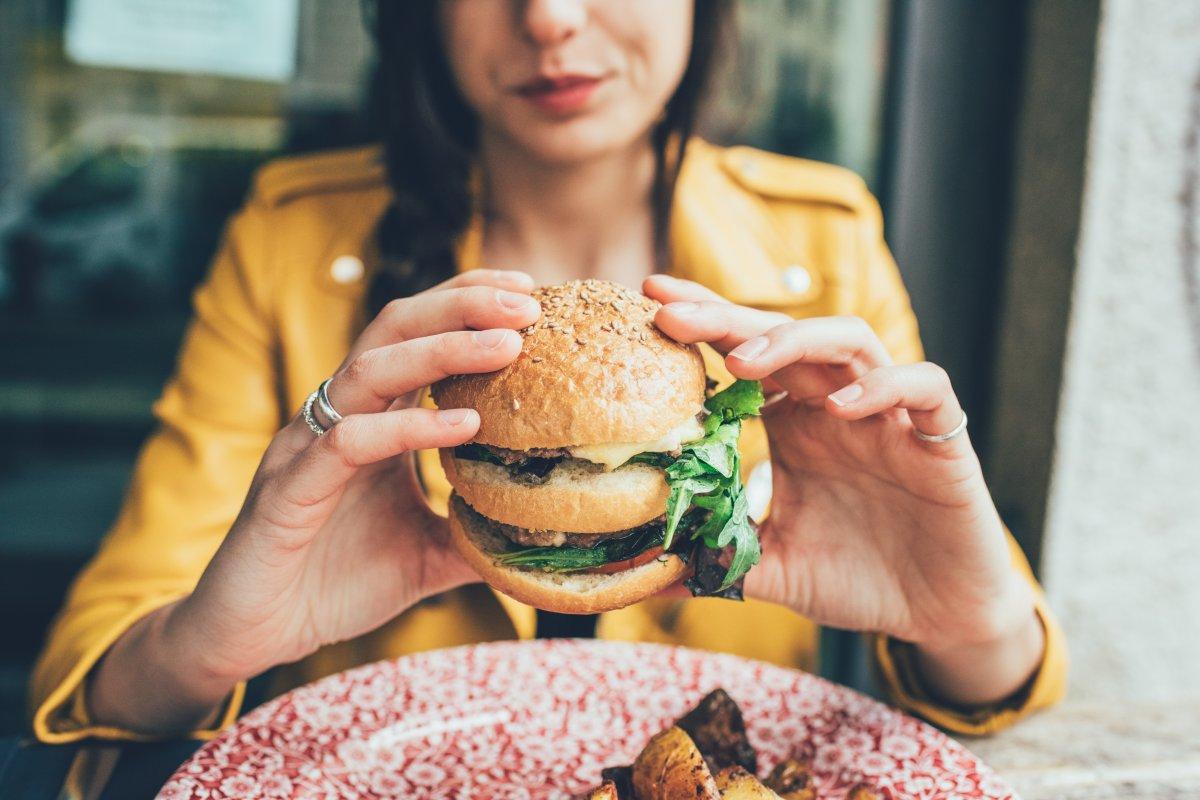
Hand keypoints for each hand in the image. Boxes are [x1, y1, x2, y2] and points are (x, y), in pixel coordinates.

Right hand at [90, 270, 539, 731]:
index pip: (418, 334)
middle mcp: (337, 416)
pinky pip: (350, 443)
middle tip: (528, 301)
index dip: (468, 304)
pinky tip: (464, 425)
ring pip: (372, 369)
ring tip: (509, 345)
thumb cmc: (335, 583)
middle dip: (463, 304)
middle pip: (396, 327)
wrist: (255, 636)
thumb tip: (546, 536)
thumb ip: (477, 534)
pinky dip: (408, 428)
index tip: (531, 295)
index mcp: (370, 417)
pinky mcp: (288, 490)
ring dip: (444, 348)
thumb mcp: (426, 555)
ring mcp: (309, 446)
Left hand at [645, 275, 1042, 704]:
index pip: (746, 353)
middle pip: (785, 336)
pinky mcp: (942, 440)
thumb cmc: (857, 578)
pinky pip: (924, 388)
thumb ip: (717, 558)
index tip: (651, 300)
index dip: (705, 322)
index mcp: (795, 423)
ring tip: (745, 360)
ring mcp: (890, 417)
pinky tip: (841, 407)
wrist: (937, 614)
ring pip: (852, 342)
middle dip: (727, 318)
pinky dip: (885, 386)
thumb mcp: (771, 568)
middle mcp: (838, 407)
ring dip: (797, 341)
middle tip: (671, 312)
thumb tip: (644, 575)